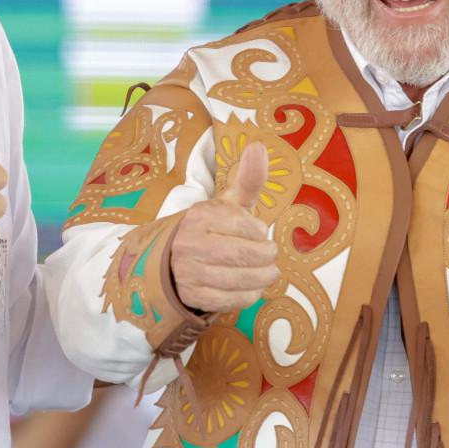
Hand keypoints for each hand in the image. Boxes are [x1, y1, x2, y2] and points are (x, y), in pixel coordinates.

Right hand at [171, 142, 279, 313]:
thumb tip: (259, 147)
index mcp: (200, 215)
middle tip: (271, 256)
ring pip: (237, 279)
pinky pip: (229, 300)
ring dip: (261, 278)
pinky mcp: (192, 295)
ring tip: (268, 272)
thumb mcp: (230, 203)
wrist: (177, 260)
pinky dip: (248, 296)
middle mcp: (189, 243)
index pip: (242, 224)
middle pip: (241, 255)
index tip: (261, 234)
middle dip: (265, 257)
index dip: (260, 232)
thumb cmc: (215, 229)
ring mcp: (188, 271)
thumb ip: (248, 179)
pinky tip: (252, 287)